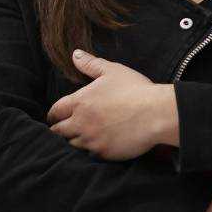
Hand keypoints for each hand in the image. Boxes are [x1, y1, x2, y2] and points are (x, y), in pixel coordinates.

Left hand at [47, 50, 175, 159]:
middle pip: (58, 132)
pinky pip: (88, 156)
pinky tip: (96, 147)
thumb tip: (75, 54)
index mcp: (80, 102)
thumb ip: (91, 64)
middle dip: (60, 129)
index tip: (57, 117)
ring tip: (80, 139)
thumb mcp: (113, 71)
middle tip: (65, 129)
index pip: (55, 112)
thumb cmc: (136, 90)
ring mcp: (91, 140)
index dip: (54, 115)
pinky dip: (89, 152)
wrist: (157, 114)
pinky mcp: (103, 154)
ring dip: (73, 141)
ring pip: (71, 145)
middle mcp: (81, 122)